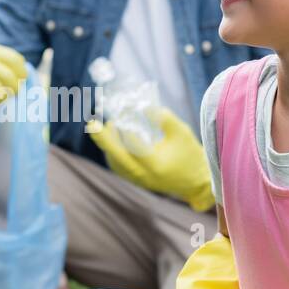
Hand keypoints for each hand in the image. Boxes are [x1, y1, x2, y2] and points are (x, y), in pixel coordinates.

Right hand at [0, 43, 28, 122]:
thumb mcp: (0, 65)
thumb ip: (16, 70)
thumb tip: (33, 83)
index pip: (15, 60)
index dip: (22, 74)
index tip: (21, 81)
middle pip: (8, 77)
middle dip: (15, 89)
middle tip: (13, 93)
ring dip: (4, 99)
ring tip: (1, 99)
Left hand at [89, 107, 213, 211]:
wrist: (197, 183)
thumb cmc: (191, 156)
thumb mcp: (182, 133)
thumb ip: (163, 119)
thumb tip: (142, 106)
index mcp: (156, 164)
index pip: (135, 144)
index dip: (126, 126)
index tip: (123, 110)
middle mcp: (144, 175)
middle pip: (117, 157)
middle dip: (103, 140)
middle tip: (92, 124)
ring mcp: (139, 180)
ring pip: (115, 162)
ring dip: (108, 145)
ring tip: (107, 126)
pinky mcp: (137, 181)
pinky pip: (119, 167)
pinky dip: (113, 153)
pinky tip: (114, 139)